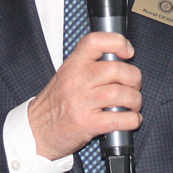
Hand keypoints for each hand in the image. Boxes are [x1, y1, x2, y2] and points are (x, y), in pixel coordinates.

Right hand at [28, 32, 142, 160]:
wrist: (37, 131)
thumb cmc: (55, 104)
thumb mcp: (66, 76)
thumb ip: (88, 66)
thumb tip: (120, 61)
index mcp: (73, 65)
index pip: (95, 42)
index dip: (116, 42)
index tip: (128, 51)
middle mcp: (76, 80)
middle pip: (117, 69)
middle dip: (134, 78)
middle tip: (134, 86)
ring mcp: (81, 102)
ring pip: (121, 94)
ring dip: (135, 101)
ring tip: (133, 105)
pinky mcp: (87, 124)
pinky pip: (119, 119)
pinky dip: (132, 120)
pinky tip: (131, 120)